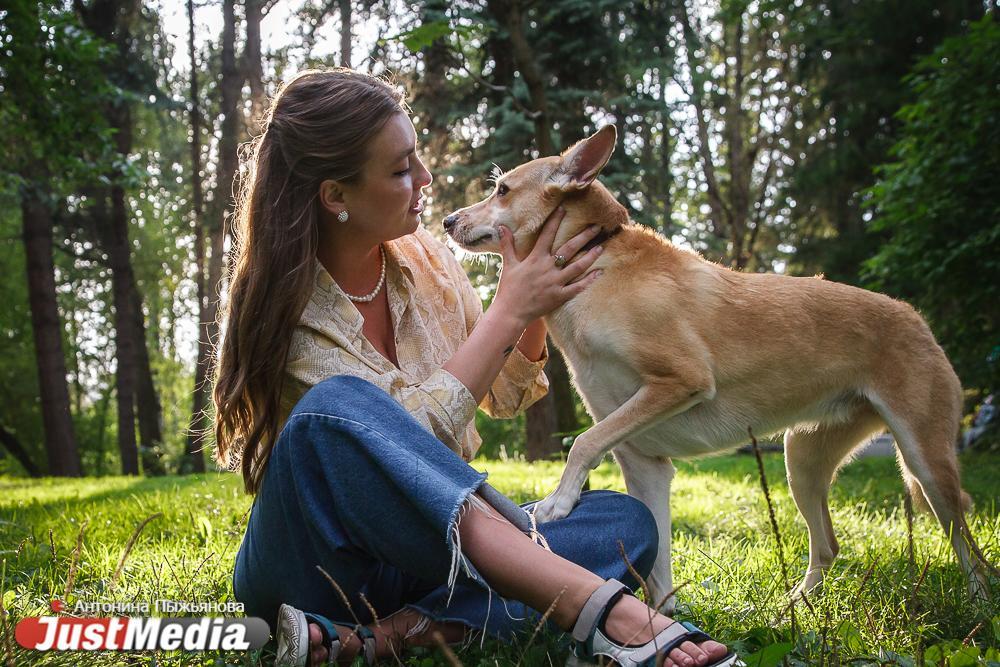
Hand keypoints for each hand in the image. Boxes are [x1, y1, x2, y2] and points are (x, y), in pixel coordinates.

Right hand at [492, 206, 604, 325]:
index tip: (564, 208)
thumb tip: (501, 226)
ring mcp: (555, 282)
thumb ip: (507, 244)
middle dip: (584, 236)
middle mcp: (547, 268)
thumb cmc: (509, 288)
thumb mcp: (508, 264)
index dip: (555, 220)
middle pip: (569, 248)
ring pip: (577, 266)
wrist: (511, 312)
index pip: (547, 235)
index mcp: (535, 258)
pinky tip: (599, 272)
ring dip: (590, 256)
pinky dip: (589, 280)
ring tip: (601, 246)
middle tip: (597, 226)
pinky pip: (578, 287)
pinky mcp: (560, 296)